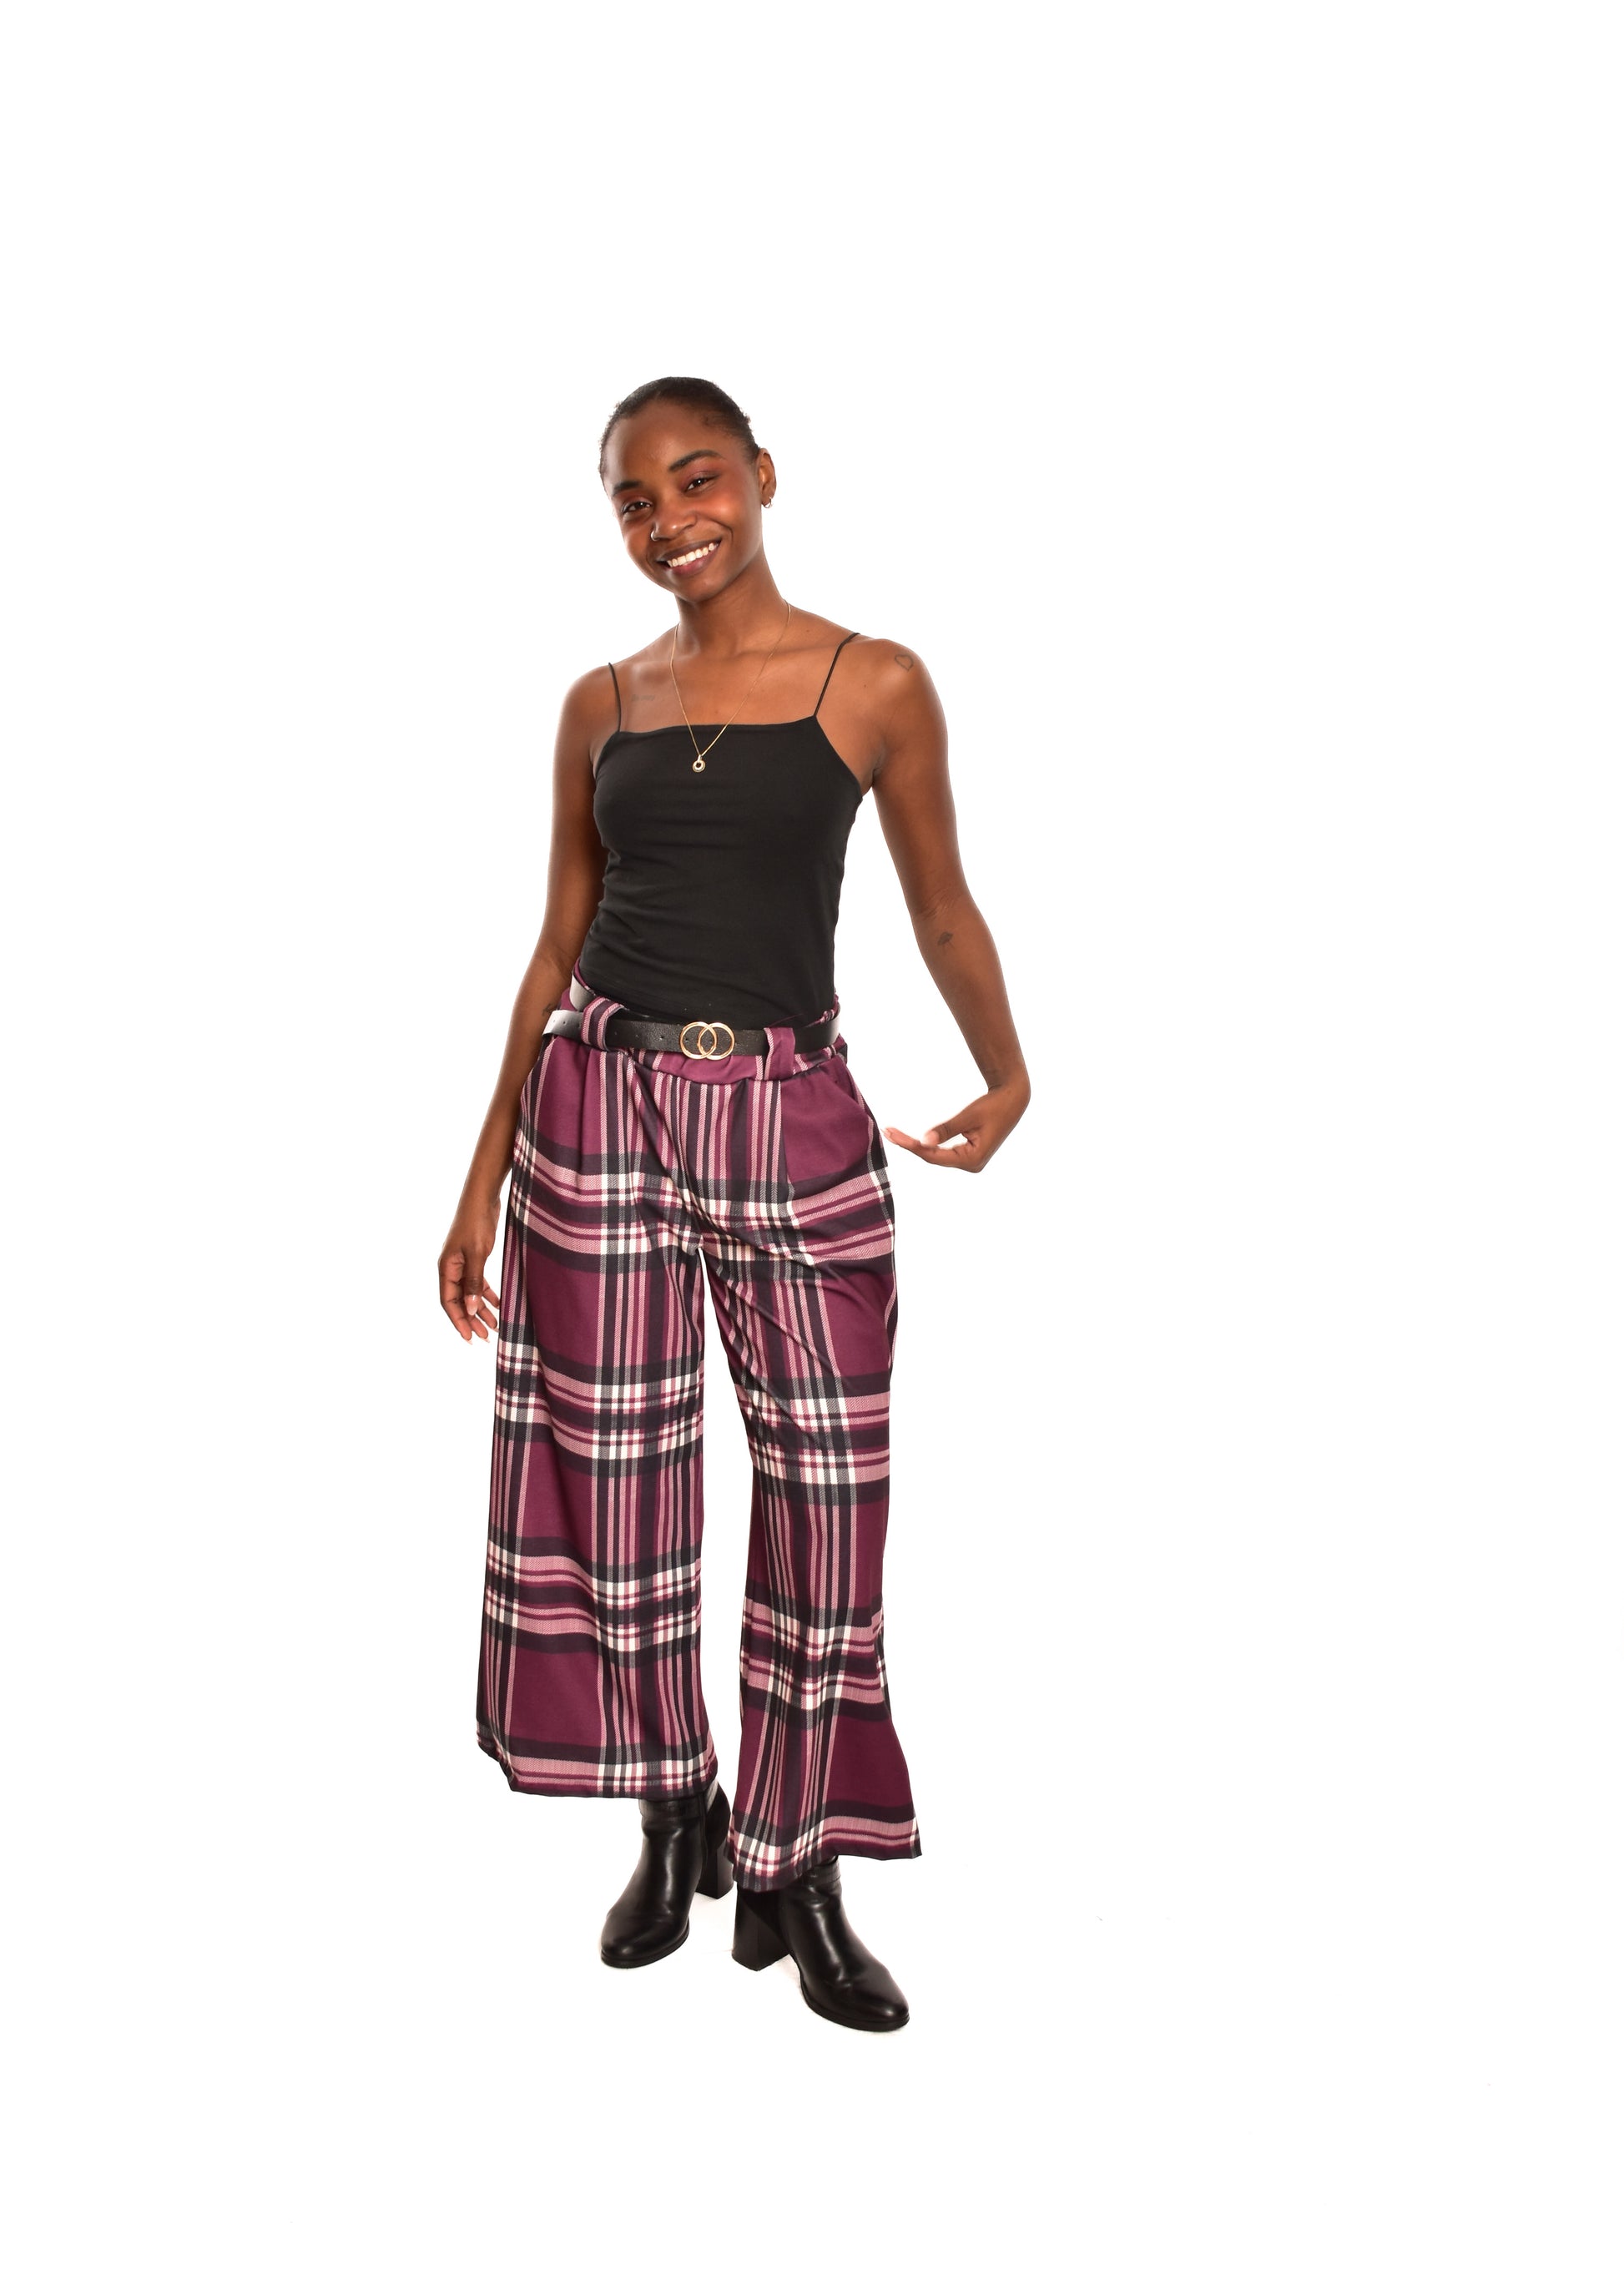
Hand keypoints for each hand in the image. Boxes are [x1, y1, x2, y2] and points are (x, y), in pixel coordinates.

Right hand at [439, 1201, 501, 1340]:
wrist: (482, 1198)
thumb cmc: (476, 1223)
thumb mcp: (477, 1254)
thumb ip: (474, 1282)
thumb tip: (469, 1308)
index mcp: (446, 1268)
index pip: (448, 1302)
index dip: (458, 1321)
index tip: (469, 1338)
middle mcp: (451, 1268)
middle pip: (458, 1300)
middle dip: (471, 1320)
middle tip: (485, 1337)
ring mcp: (462, 1263)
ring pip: (469, 1292)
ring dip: (480, 1308)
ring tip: (494, 1325)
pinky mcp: (473, 1257)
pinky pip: (478, 1281)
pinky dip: (486, 1293)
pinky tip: (498, 1304)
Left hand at [883, 1079, 1028, 1172]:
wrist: (1013, 1100)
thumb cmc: (993, 1106)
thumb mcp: (968, 1116)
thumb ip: (945, 1129)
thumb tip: (922, 1141)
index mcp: (972, 1159)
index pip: (933, 1155)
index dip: (911, 1145)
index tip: (892, 1134)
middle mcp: (971, 1165)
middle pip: (932, 1157)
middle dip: (910, 1145)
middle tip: (888, 1131)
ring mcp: (971, 1162)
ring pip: (937, 1156)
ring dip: (917, 1146)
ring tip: (894, 1134)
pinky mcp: (969, 1155)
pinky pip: (944, 1153)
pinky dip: (928, 1145)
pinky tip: (911, 1140)